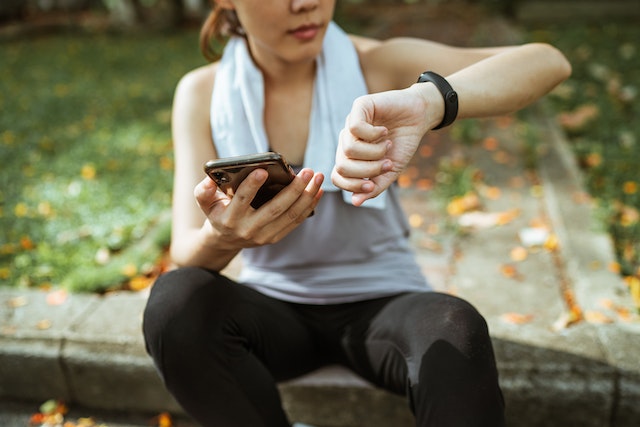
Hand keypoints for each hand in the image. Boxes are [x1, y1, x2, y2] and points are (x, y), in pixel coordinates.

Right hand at [195, 168, 323, 247]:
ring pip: (290, 215)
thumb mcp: (205, 202)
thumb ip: (203, 191)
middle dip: (293, 190)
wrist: (224, 239)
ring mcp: (264, 236)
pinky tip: (317, 191)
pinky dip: (308, 206)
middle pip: (274, 209)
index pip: (241, 200)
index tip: (263, 170)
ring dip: (307, 196)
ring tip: (317, 178)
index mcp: (229, 219)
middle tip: (307, 171)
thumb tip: (210, 179)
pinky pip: (295, 221)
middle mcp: (248, 230)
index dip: (251, 186)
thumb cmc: (217, 212)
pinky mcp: (275, 237)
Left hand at [331, 85, 437, 205]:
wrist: (420, 117)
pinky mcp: (359, 107)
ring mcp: (350, 123)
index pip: (338, 177)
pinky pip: (355, 128)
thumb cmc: (403, 144)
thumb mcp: (390, 171)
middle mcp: (347, 140)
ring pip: (349, 149)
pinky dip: (373, 135)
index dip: (353, 185)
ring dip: (374, 153)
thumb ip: (375, 187)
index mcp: (351, 157)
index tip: (372, 184)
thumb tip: (356, 202)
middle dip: (368, 170)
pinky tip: (384, 131)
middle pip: (342, 165)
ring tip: (388, 145)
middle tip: (386, 163)